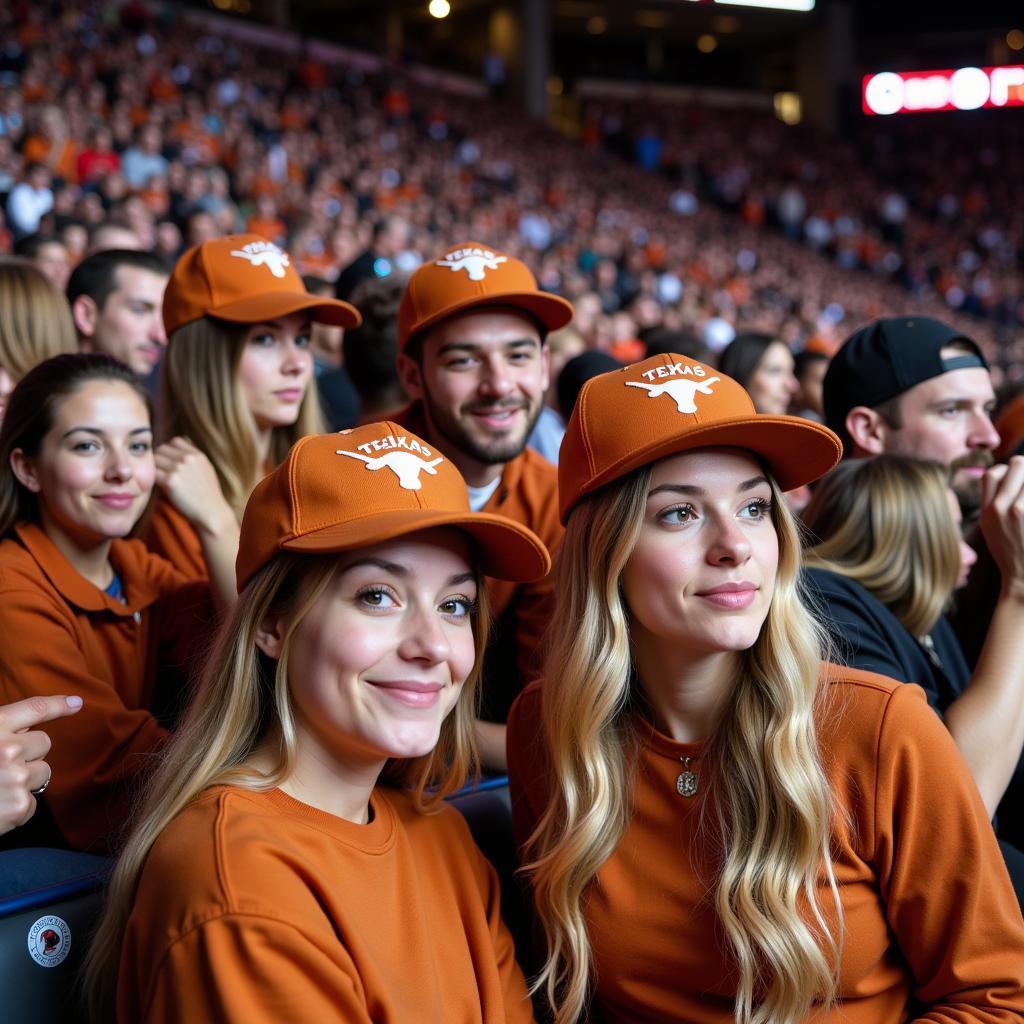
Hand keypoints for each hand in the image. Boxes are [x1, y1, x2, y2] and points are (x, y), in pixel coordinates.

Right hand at [0, 695, 82, 835]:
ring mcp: (16, 777)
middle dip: (28, 753)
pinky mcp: (20, 805)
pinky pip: (33, 801)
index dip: (58, 704)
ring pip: (43, 772)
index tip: (77, 703)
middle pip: (44, 743)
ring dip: (25, 781)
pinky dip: (17, 807)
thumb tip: (26, 729)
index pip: (35, 708)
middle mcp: (7, 749)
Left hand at [155, 437, 234, 534]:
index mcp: (197, 455)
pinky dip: (154, 479)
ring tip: (161, 479)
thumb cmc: (208, 493)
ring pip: (154, 460)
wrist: (211, 512)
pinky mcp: (170, 481)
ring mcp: (178, 469)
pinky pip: (153, 474)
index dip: (169, 449)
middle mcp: (188, 459)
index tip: (169, 460)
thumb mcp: (207, 468)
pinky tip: (160, 486)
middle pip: (161, 449)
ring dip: (155, 469)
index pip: (175, 441)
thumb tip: (179, 443)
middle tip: (162, 471)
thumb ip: (194, 456)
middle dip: (160, 459)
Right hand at [979, 456, 1023, 593]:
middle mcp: (998, 508)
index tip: (1021, 482)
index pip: (992, 473)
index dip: (1009, 471)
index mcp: (986, 511)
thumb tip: (1006, 481)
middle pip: (1017, 465)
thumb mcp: (992, 530)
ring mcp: (1017, 511)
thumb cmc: (1014, 556)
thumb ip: (996, 507)